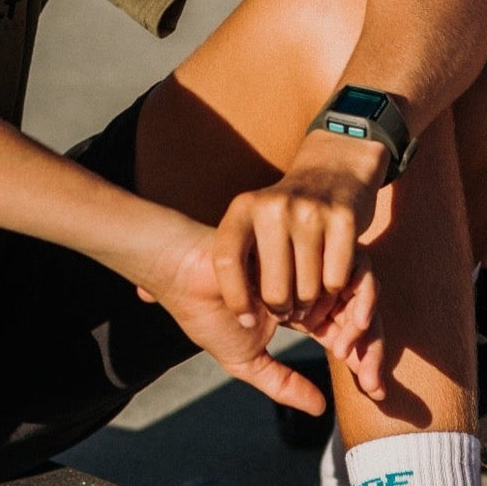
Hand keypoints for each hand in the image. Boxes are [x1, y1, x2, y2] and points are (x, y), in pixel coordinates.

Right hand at [137, 228, 353, 415]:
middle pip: (357, 305)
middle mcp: (308, 280)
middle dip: (372, 342)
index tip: (371, 387)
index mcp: (302, 306)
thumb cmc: (207, 315)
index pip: (345, 327)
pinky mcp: (297, 240)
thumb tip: (321, 408)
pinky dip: (341, 293)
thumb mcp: (248, 360)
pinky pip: (335, 261)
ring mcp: (303, 258)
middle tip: (370, 377)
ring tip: (345, 349)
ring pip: (353, 281)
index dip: (363, 354)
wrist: (179, 278)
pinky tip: (331, 323)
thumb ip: (283, 383)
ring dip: (359, 319)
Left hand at [210, 135, 386, 399]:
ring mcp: (310, 212)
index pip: (225, 261)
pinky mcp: (343, 219)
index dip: (234, 296)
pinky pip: (337, 278)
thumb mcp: (249, 222)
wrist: (335, 167)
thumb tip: (143, 294)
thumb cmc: (284, 212)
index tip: (245, 318)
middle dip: (281, 310)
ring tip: (307, 300)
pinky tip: (331, 285)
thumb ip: (209, 263)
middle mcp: (273, 207)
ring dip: (310, 305)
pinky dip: (336, 291)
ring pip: (308, 289)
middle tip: (287, 311)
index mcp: (242, 209)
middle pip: (274, 289)